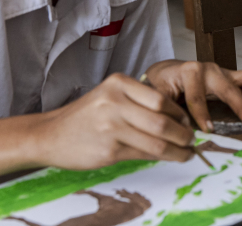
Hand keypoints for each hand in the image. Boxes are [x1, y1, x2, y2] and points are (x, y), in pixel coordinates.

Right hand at [34, 72, 194, 169]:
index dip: (179, 113)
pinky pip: (143, 154)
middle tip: (192, 139)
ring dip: (177, 149)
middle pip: (161, 121)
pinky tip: (169, 157)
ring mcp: (111, 127)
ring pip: (156, 141)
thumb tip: (177, 118)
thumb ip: (139, 103)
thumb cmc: (85, 116)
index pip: (161, 99)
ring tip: (187, 152)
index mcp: (119, 84)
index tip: (188, 121)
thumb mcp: (109, 97)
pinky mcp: (108, 150)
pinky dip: (161, 157)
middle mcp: (115, 102)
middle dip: (183, 133)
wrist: (50, 135)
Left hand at [145, 60, 241, 131]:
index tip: (210, 130)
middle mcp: (208, 69)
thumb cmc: (161, 84)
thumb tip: (171, 130)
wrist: (166, 71)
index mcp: (188, 72)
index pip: (197, 96)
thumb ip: (163, 108)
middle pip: (228, 88)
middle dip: (240, 106)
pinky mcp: (228, 76)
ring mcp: (221, 71)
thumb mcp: (156, 94)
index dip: (203, 115)